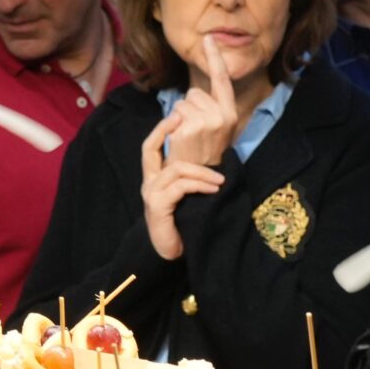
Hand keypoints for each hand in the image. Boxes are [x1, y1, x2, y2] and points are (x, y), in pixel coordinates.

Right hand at [140, 115, 224, 259]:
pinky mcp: (157, 206)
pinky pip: (180, 187)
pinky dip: (199, 185)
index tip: (176, 115)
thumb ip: (192, 177)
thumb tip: (214, 157)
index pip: (150, 146)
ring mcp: (151, 194)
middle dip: (165, 131)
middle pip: (148, 148)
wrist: (170, 253)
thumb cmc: (183, 224)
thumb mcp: (188, 195)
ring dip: (202, 172)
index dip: (160, 129)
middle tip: (184, 121)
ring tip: (220, 179)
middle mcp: (148, 183)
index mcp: (154, 178)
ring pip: (175, 169)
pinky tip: (213, 189)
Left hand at [162, 44, 242, 167]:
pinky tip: (180, 140)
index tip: (209, 38)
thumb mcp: (216, 126)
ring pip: (182, 102)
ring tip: (188, 135)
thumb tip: (196, 89)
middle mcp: (222, 115)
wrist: (201, 179)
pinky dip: (173, 124)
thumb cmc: (205, 150)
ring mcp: (206, 122)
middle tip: (194, 129)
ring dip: (180, 116)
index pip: (222, 80)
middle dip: (189, 106)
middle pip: (194, 92)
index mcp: (230, 112)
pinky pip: (174, 113)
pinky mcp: (189, 129)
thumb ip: (210, 105)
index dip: (215, 58)